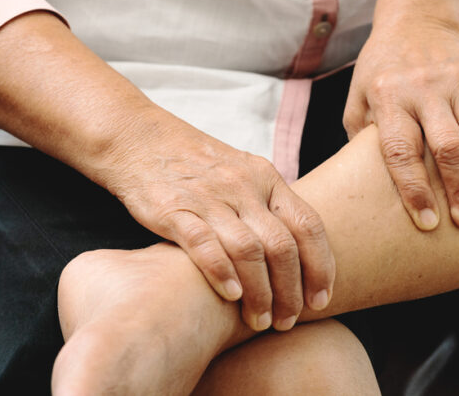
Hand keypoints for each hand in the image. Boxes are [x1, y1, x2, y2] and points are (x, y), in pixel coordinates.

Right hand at [102, 107, 334, 331]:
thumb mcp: (242, 173)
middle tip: (288, 321)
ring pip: (248, 250)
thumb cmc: (196, 164)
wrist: (138, 138)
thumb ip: (268, 205)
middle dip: (290, 290)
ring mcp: (209, 197)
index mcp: (266, 177)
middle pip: (281, 245)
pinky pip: (204, 244)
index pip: (307, 224)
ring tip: (260, 321)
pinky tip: (231, 295)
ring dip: (260, 292)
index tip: (321, 299)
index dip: (321, 265)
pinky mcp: (174, 209)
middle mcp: (242, 186)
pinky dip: (221, 272)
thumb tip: (299, 253)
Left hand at [343, 19, 458, 229]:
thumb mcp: (358, 100)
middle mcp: (423, 87)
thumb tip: (366, 188)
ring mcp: (456, 79)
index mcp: (387, 96)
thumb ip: (361, 140)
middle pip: (448, 147)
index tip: (428, 223)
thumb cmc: (381, 74)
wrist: (415, 23)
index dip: (415, 190)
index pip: (402, 151)